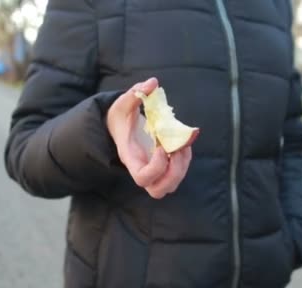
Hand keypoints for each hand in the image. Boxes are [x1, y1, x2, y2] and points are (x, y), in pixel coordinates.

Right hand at [107, 78, 192, 198]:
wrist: (116, 127)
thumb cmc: (119, 117)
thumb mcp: (121, 103)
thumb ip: (135, 92)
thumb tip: (153, 83)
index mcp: (130, 157)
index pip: (143, 178)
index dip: (157, 167)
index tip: (161, 147)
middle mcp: (142, 168)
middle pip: (158, 191)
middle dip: (174, 173)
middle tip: (177, 150)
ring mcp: (153, 170)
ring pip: (170, 186)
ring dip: (182, 168)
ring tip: (183, 146)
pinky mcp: (163, 166)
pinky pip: (176, 174)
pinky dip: (184, 161)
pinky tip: (183, 144)